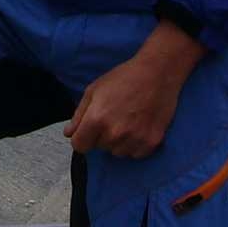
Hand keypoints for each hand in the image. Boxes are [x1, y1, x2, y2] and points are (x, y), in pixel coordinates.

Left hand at [64, 22, 206, 158]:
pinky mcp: (151, 142)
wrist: (158, 73)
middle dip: (102, 136)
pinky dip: (135, 144)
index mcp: (96, 119)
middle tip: (114, 116)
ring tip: (127, 120)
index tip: (89, 130)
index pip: (79, 146)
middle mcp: (114, 133)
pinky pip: (135, 154)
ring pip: (117, 152)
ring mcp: (134, 139)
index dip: (82, 137)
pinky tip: (139, 126)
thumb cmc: (124, 77)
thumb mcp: (94, 90)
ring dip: (119, 141)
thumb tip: (69, 133)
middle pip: (99, 148)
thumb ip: (79, 115)